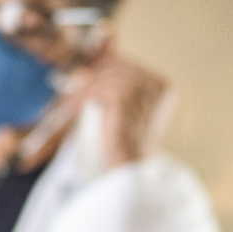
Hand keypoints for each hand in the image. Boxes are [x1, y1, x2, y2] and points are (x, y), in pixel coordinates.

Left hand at [61, 42, 173, 167]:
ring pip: (105, 75)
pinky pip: (99, 87)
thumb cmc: (122, 141)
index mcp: (162, 86)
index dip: (100, 70)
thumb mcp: (121, 109)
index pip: (126, 65)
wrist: (127, 166)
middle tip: (71, 89)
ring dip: (84, 88)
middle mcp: (157, 84)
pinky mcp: (127, 97)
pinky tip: (74, 106)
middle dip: (91, 77)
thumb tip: (91, 65)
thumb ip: (114, 85)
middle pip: (116, 66)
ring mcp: (144, 89)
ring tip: (71, 101)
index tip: (81, 79)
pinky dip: (84, 96)